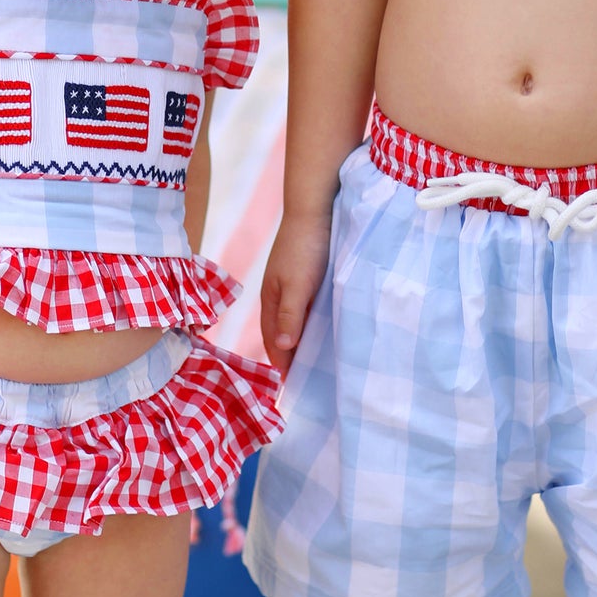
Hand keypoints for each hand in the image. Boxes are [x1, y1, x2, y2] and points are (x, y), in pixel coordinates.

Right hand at [261, 213, 331, 369]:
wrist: (313, 208)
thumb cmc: (305, 247)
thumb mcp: (298, 285)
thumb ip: (291, 315)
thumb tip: (284, 348)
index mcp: (270, 300)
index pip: (273, 342)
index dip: (283, 364)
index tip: (295, 388)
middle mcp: (277, 296)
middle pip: (281, 334)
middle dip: (290, 357)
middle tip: (308, 381)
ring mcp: (290, 285)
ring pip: (293, 321)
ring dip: (301, 340)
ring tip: (317, 360)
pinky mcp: (305, 277)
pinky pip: (305, 308)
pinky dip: (311, 323)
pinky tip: (326, 328)